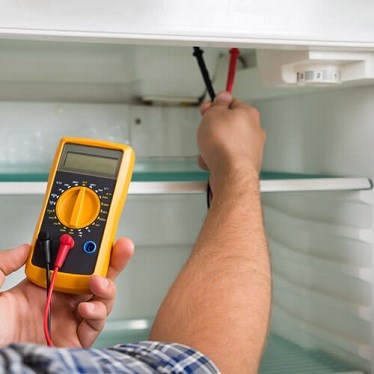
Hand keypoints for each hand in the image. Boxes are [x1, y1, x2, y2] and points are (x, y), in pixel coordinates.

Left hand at [0, 238, 133, 347]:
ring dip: (106, 286)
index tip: (98, 236)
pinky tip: (85, 308)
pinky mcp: (74, 340)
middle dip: (113, 261)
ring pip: (102, 299)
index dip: (89, 250)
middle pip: (96, 277)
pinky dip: (96, 314)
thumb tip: (25, 247)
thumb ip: (5, 263)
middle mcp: (60, 302)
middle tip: (121, 247)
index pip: (74, 264)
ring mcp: (69, 320)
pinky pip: (95, 325)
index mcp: (43, 287)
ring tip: (97, 281)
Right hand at [197, 91, 265, 188]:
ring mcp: (251, 149)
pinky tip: (211, 162)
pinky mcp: (245, 164)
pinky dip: (217, 160)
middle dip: (214, 129)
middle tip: (206, 131)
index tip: (207, 109)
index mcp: (249, 113)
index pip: (232, 103)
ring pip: (226, 143)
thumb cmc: (225, 145)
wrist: (231, 173)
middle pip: (229, 125)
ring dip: (214, 146)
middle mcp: (254, 130)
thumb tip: (222, 98)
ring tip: (208, 150)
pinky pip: (226, 158)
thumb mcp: (213, 114)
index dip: (216, 105)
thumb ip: (217, 104)